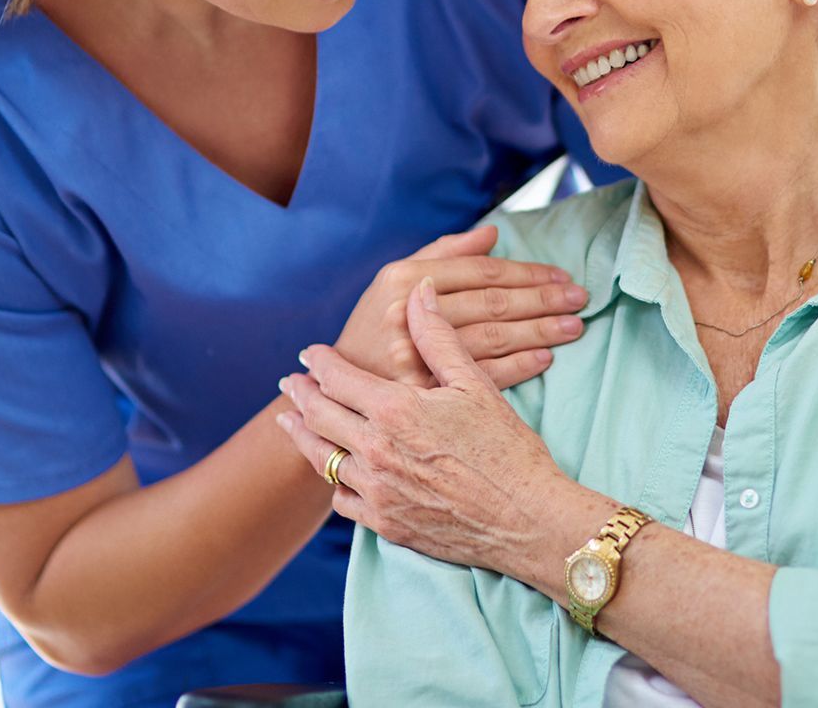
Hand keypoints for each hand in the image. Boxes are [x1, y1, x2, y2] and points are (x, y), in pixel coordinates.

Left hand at [280, 277, 568, 572]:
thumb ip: (438, 337)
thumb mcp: (475, 385)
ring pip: (322, 459)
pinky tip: (333, 470)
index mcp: (394, 409)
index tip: (310, 353)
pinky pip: (342, 500)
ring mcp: (377, 491)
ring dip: (303, 436)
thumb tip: (420, 292)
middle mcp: (375, 450)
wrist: (527, 521)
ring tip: (292, 422)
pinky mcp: (385, 524)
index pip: (337, 377)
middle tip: (291, 383)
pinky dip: (333, 480)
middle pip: (318, 416)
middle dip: (301, 395)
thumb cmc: (508, 449)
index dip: (320, 362)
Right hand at [331, 225, 585, 390]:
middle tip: (579, 298)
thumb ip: (443, 253)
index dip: (524, 272)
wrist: (337, 388)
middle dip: (541, 299)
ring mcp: (415, 356)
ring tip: (572, 326)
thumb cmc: (373, 328)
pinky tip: (545, 357)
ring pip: (493, 337)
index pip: (479, 271)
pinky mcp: (424, 393)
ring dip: (539, 330)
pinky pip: (482, 376)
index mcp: (401, 279)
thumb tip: (492, 234)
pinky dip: (519, 366)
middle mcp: (407, 315)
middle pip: (491, 302)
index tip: (559, 275)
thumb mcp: (393, 281)